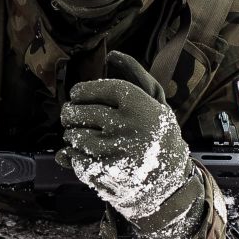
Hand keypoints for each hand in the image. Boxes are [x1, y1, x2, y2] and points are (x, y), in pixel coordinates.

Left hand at [59, 53, 206, 238]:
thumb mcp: (158, 102)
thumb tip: (112, 54)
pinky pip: (74, 158)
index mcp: (139, 106)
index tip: (77, 94)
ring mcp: (114, 152)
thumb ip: (137, 75)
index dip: (82, 90)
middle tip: (72, 115)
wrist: (167, 183)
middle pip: (78, 112)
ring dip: (72, 134)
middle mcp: (126, 127)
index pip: (98, 89)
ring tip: (80, 135)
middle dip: (70, 112)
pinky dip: (73, 155)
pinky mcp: (104, 174)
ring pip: (74, 135)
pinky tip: (85, 154)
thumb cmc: (159, 135)